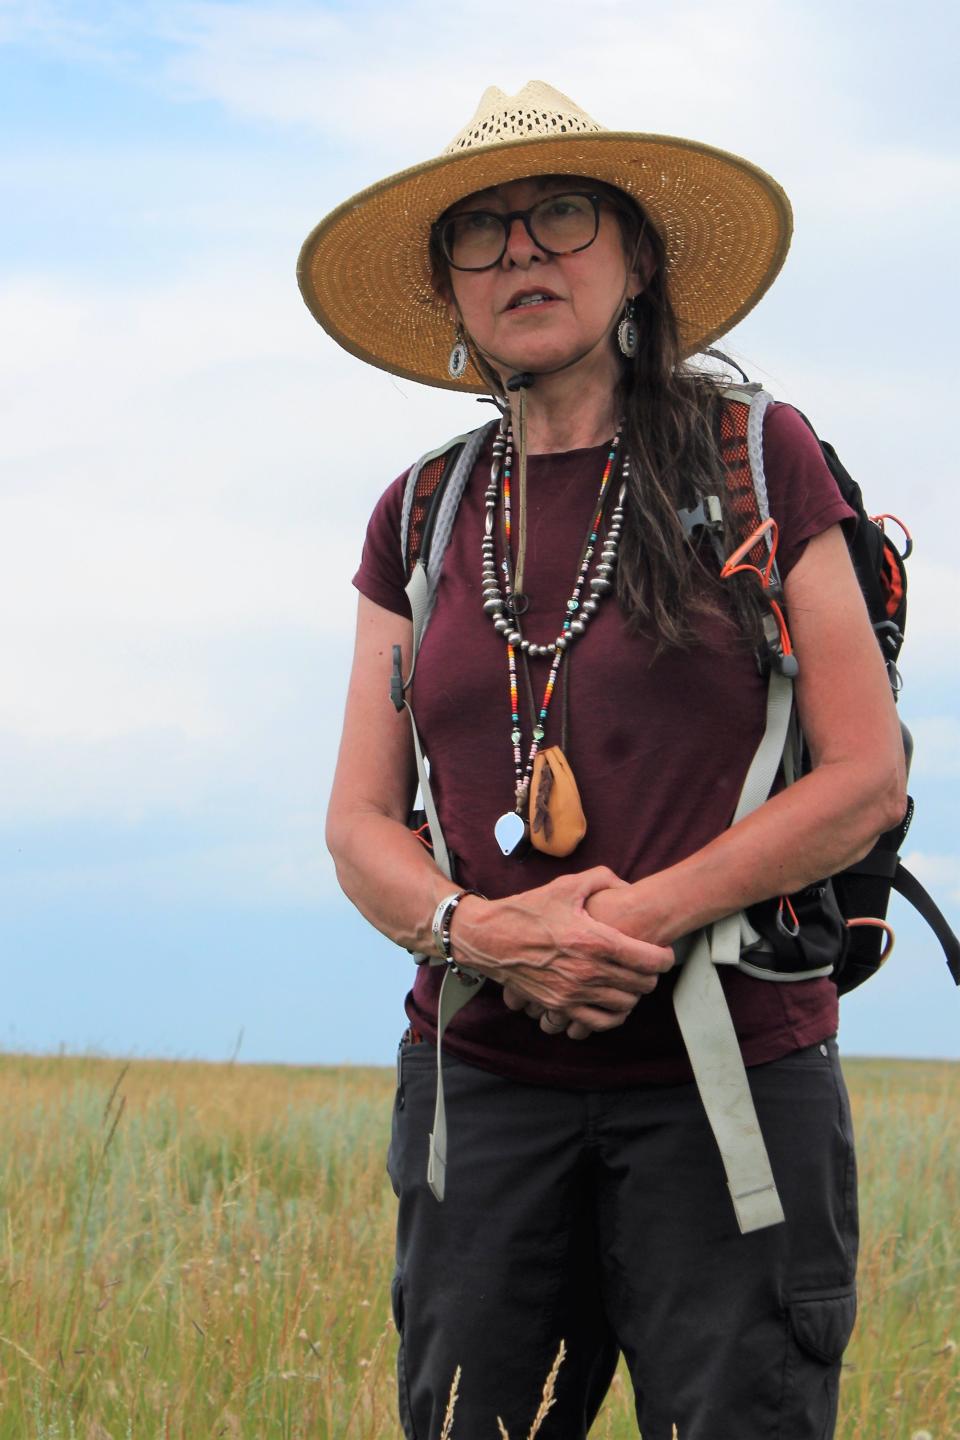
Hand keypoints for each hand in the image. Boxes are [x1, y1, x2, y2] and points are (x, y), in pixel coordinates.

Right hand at [451, 868, 673, 1038]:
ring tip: (630, 980)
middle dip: (652, 974)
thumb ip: (604, 879)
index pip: (650, 959)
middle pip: (642, 984)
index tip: (663, 951)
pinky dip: (614, 1015)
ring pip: (626, 1005)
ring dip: (634, 994)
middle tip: (647, 963)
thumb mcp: (567, 885)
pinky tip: (613, 1001)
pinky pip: (601, 1022)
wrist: (489, 939)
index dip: (665, 956)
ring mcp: (573, 993)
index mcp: (595, 940)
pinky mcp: (559, 1007)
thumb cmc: (528, 910)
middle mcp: (588, 972)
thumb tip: (628, 885)